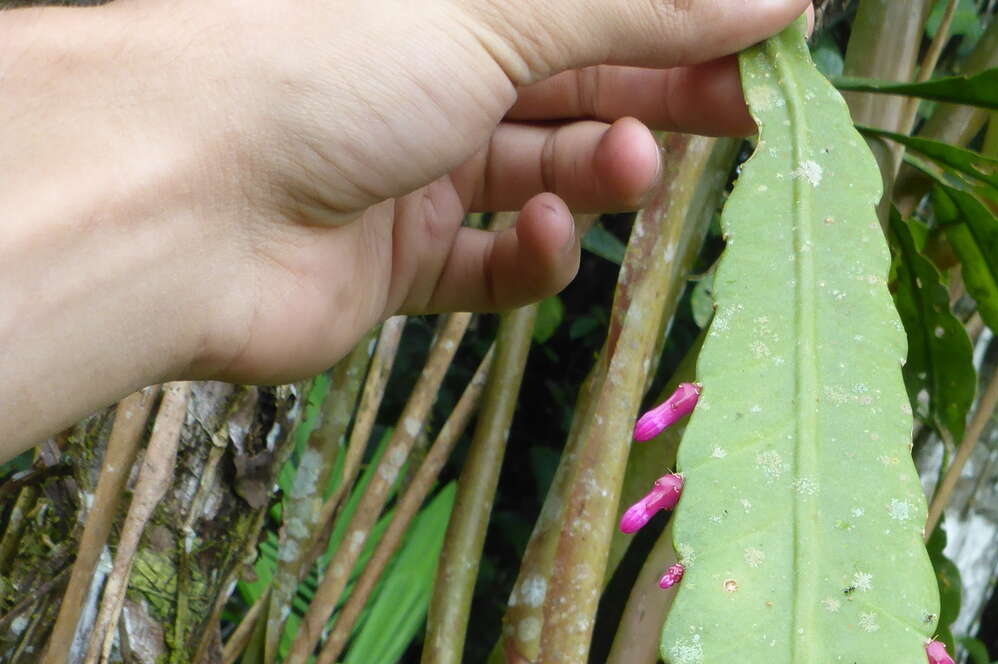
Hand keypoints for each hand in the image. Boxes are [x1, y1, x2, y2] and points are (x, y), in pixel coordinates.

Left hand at [171, 0, 809, 383]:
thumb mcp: (501, 9)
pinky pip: (491, 264)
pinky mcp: (395, 260)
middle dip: (667, 95)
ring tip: (631, 177)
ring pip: (543, 170)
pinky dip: (532, 258)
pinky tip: (543, 238)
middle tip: (749, 116)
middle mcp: (426, 58)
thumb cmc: (310, 61)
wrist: (181, 199)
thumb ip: (640, 10)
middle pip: (580, 77)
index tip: (775, 37)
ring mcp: (409, 159)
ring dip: (601, 175)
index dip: (685, 16)